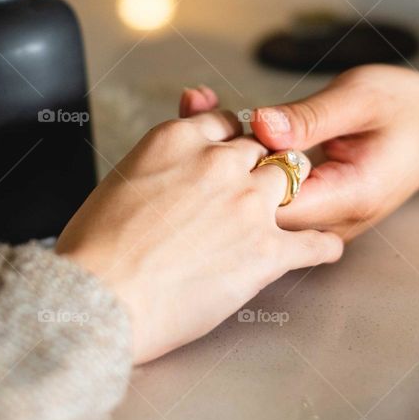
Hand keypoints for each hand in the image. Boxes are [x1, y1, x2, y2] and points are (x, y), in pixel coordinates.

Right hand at [56, 111, 339, 363]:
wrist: (99, 297)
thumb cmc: (94, 250)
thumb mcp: (120, 180)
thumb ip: (157, 164)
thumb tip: (167, 172)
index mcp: (178, 140)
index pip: (225, 122)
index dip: (231, 140)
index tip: (232, 154)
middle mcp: (219, 163)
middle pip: (261, 149)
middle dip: (259, 166)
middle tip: (256, 187)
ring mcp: (249, 204)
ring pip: (292, 180)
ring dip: (293, 195)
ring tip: (298, 210)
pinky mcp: (267, 250)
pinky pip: (314, 241)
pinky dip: (322, 245)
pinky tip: (324, 248)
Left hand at [180, 68, 418, 239]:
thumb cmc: (407, 108)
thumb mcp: (360, 98)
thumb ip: (309, 118)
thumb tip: (260, 125)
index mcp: (348, 196)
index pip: (276, 205)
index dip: (242, 173)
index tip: (216, 129)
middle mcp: (333, 218)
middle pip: (259, 208)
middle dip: (221, 162)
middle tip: (196, 104)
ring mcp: (321, 218)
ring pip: (259, 201)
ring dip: (228, 157)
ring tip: (199, 104)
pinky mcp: (312, 205)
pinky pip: (270, 189)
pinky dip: (246, 156)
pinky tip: (222, 118)